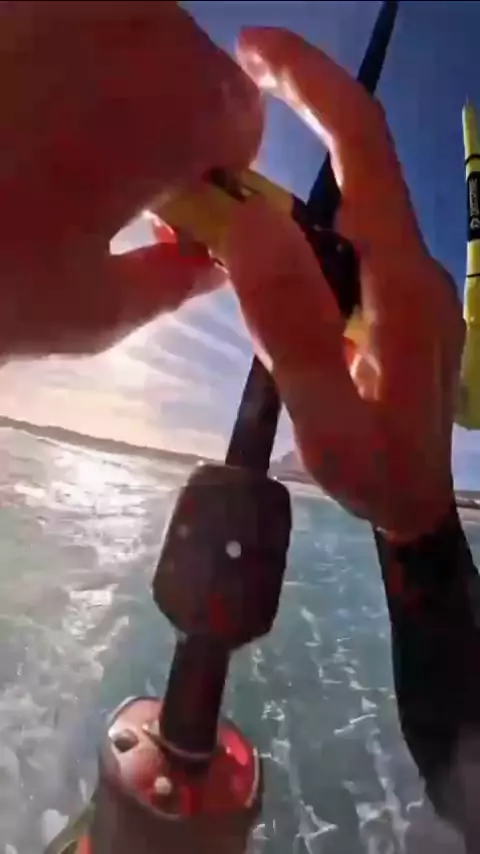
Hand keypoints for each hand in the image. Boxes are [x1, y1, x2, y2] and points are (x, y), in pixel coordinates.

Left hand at [0, 1, 261, 355]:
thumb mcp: (91, 312)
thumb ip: (173, 284)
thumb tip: (209, 265)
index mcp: (167, 108)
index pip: (241, 117)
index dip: (221, 167)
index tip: (181, 206)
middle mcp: (123, 27)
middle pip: (189, 64)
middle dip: (176, 121)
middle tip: (121, 181)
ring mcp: (57, 2)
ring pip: (127, 31)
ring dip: (121, 84)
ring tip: (61, 143)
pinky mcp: (11, 5)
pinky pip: (69, 24)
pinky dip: (67, 62)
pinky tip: (21, 109)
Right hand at [226, 28, 463, 541]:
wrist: (415, 503)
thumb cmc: (373, 472)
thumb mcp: (328, 417)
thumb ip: (294, 327)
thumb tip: (251, 223)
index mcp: (402, 282)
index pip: (367, 156)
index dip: (317, 90)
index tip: (256, 52)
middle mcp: (413, 264)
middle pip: (364, 161)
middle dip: (305, 105)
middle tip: (236, 80)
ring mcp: (407, 278)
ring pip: (353, 198)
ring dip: (297, 164)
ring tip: (226, 179)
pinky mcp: (394, 296)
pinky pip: (348, 235)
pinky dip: (303, 214)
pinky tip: (265, 239)